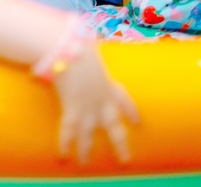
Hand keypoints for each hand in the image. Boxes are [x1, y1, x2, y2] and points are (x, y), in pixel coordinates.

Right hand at [53, 44, 138, 163]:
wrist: (70, 51)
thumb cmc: (79, 44)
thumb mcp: (90, 47)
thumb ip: (91, 48)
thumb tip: (86, 36)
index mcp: (109, 84)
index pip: (125, 101)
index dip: (131, 112)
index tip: (138, 122)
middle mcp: (102, 101)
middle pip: (114, 127)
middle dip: (119, 144)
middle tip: (125, 160)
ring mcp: (87, 108)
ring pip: (89, 135)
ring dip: (86, 150)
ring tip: (84, 164)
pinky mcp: (72, 109)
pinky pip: (68, 131)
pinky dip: (65, 143)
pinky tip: (63, 156)